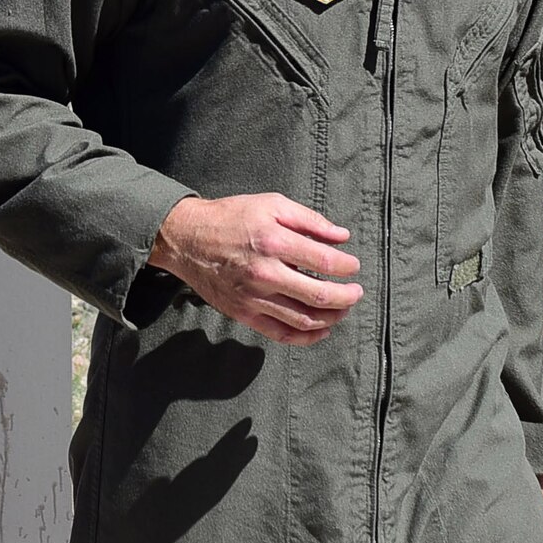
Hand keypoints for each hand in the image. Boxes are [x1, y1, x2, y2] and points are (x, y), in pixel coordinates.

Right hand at [149, 193, 362, 344]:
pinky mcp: (243, 313)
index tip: (353, 266)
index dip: (347, 267)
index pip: (325, 262)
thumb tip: (342, 237)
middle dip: (348, 296)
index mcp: (274, 241)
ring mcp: (253, 297)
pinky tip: (321, 330)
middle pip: (320, 296)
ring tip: (342, 309)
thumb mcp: (270, 204)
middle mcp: (265, 273)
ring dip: (332, 318)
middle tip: (357, 292)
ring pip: (305, 319)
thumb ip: (309, 220)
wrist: (186, 238)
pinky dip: (307, 337)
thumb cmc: (230, 217)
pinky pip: (282, 334)